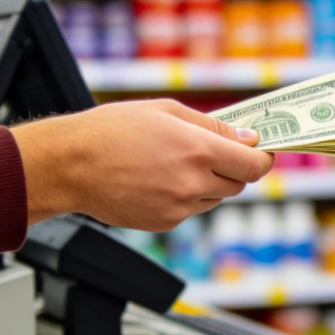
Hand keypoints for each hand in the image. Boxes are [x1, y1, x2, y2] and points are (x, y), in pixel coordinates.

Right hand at [13, 99, 274, 229]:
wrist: (71, 164)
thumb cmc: (113, 130)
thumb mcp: (167, 111)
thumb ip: (213, 126)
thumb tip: (247, 138)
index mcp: (198, 150)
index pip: (255, 166)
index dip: (263, 159)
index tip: (260, 152)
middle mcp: (193, 183)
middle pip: (239, 184)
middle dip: (234, 168)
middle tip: (213, 152)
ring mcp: (179, 207)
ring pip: (215, 198)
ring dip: (208, 182)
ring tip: (175, 163)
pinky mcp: (165, 223)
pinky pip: (191, 210)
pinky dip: (186, 196)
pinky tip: (159, 179)